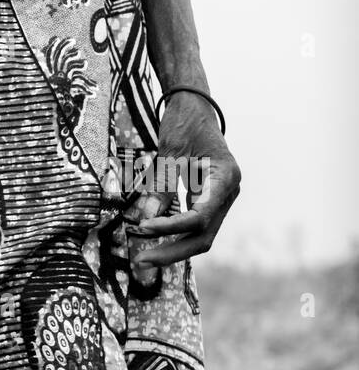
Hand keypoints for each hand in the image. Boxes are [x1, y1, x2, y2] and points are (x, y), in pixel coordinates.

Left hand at [128, 91, 240, 277]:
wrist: (195, 108)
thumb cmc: (184, 124)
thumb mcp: (169, 153)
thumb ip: (161, 187)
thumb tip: (146, 219)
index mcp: (225, 178)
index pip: (199, 217)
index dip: (170, 227)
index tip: (142, 228)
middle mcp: (228, 192)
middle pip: (203, 236)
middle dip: (172, 251)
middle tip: (141, 261)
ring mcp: (221, 199)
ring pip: (200, 235)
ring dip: (173, 248)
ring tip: (143, 257)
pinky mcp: (209, 201)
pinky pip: (194, 226)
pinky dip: (174, 235)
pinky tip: (152, 240)